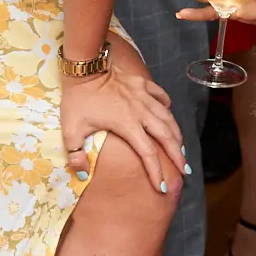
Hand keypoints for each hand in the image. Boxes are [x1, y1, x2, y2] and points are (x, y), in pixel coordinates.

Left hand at [60, 37, 187, 194]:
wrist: (85, 67)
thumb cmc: (78, 99)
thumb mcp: (71, 130)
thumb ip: (76, 155)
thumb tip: (81, 174)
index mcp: (128, 126)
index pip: (148, 154)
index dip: (156, 172)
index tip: (161, 187)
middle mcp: (142, 112)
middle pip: (167, 137)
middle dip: (178, 155)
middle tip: (185, 170)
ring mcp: (144, 96)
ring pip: (168, 118)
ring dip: (176, 134)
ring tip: (181, 147)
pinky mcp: (143, 84)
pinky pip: (161, 97)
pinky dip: (167, 107)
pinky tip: (168, 113)